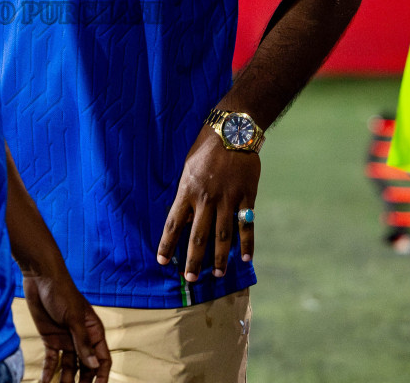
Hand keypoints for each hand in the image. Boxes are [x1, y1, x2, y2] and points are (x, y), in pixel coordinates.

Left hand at [22, 271, 110, 382]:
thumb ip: (83, 342)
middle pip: (86, 367)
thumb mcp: (73, 317)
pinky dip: (49, 372)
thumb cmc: (62, 291)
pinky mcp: (50, 339)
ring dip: (65, 381)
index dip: (101, 376)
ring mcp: (66, 339)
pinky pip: (52, 360)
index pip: (102, 359)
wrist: (39, 277)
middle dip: (83, 382)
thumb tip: (93, 365)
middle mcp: (81, 338)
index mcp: (93, 331)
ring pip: (69, 367)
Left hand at [156, 128, 260, 282]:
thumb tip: (182, 219)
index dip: (167, 245)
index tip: (163, 261)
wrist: (232, 130)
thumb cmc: (206, 148)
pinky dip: (247, 243)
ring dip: (219, 257)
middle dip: (194, 260)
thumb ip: (186, 194)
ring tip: (218, 274)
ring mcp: (228, 198)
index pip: (173, 224)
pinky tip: (244, 258)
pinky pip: (246, 224)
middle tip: (191, 279)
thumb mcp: (188, 169)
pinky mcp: (246, 196)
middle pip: (197, 236)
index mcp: (187, 190)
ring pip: (222, 235)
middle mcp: (206, 198)